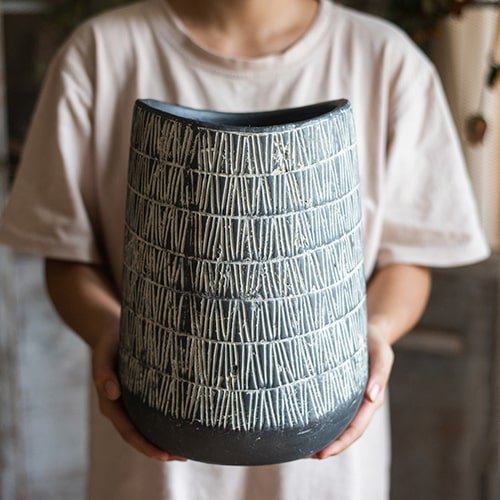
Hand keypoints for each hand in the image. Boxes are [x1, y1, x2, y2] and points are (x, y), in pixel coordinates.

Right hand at [91, 326, 186, 461]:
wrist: (111, 332)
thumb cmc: (108, 343)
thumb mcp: (103, 355)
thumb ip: (104, 373)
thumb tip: (113, 392)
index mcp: (111, 404)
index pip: (129, 431)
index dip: (146, 445)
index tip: (164, 455)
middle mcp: (122, 407)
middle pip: (141, 435)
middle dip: (160, 449)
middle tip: (184, 457)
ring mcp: (133, 402)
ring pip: (148, 426)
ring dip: (165, 438)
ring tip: (188, 448)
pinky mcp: (143, 393)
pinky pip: (154, 411)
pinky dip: (166, 420)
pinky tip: (184, 422)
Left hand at [313, 320, 393, 458]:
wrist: (371, 330)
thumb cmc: (374, 340)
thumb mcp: (381, 352)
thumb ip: (379, 372)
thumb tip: (372, 398)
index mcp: (371, 398)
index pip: (356, 428)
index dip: (341, 443)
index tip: (323, 453)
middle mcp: (361, 402)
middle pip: (346, 431)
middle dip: (330, 446)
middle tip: (308, 456)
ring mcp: (351, 397)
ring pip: (339, 423)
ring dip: (325, 437)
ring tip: (303, 448)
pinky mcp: (341, 390)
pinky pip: (333, 409)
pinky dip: (323, 420)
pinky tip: (306, 422)